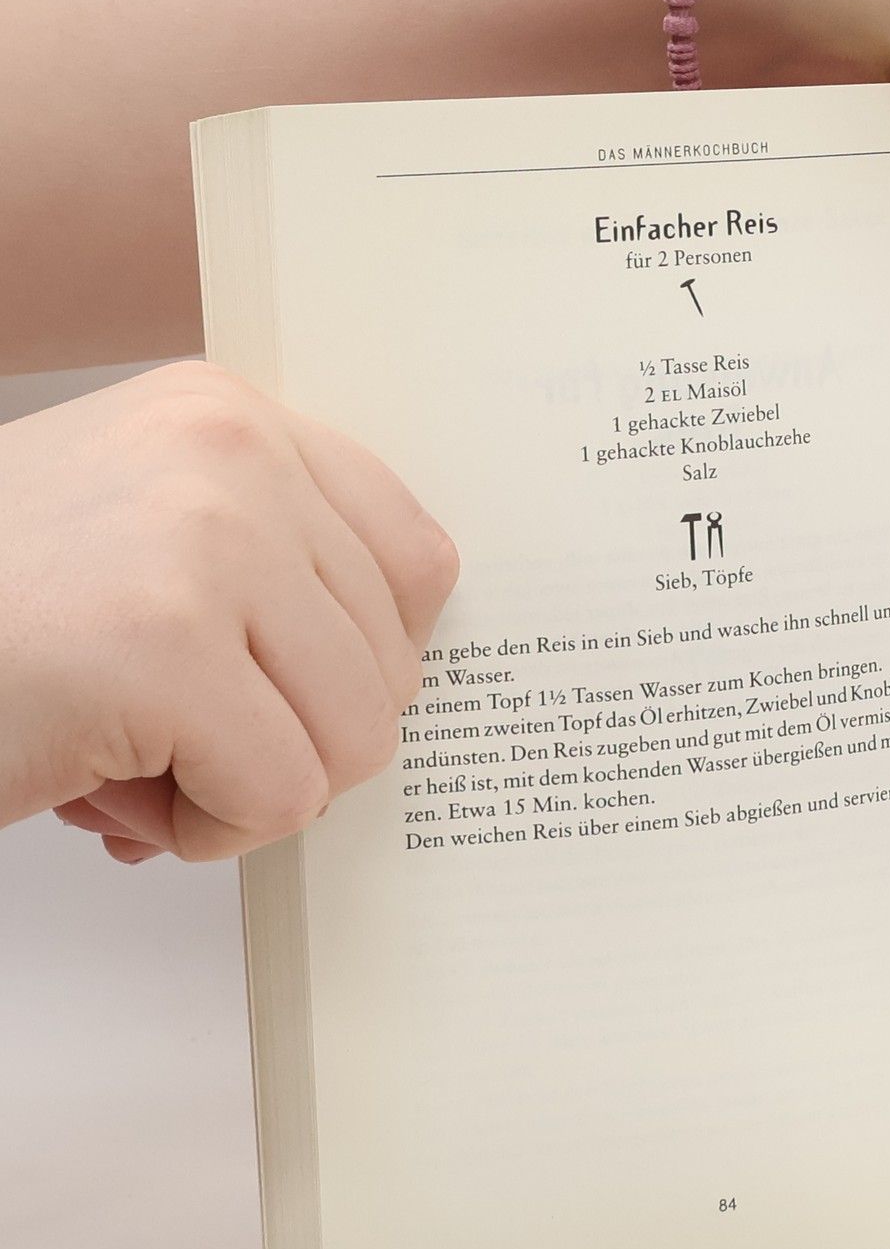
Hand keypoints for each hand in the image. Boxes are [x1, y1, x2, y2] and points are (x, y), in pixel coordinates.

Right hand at [0, 361, 457, 863]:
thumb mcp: (143, 541)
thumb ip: (275, 573)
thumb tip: (410, 678)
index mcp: (228, 416)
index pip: (416, 560)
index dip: (362, 660)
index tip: (281, 684)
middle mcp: (229, 454)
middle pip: (395, 664)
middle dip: (290, 736)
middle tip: (169, 730)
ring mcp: (204, 542)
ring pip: (355, 739)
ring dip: (249, 788)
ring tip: (137, 755)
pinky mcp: (163, 648)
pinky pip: (283, 797)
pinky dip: (207, 832)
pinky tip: (114, 792)